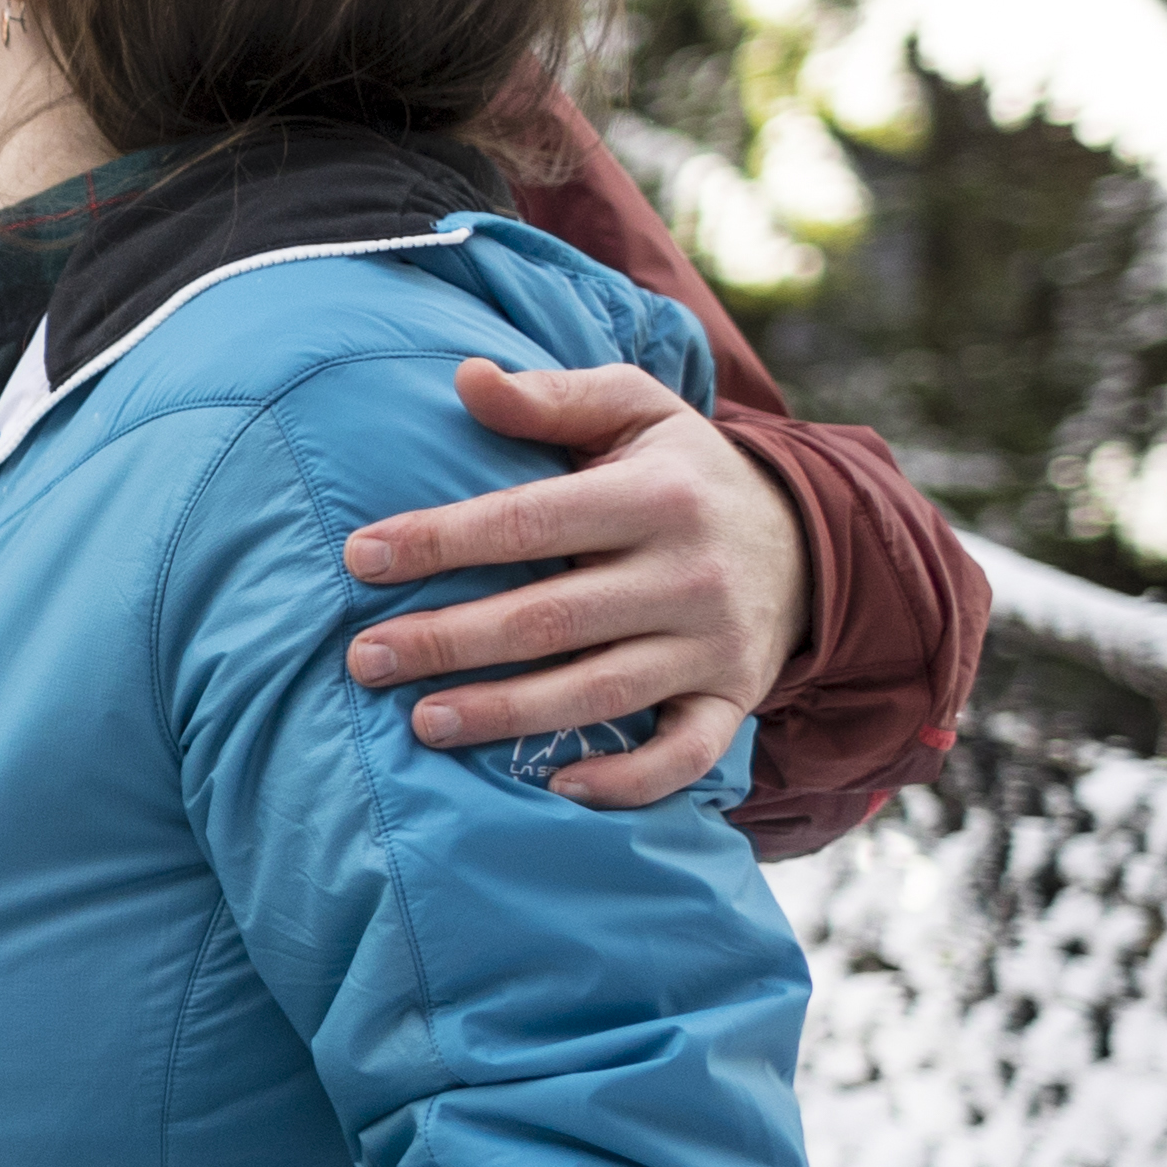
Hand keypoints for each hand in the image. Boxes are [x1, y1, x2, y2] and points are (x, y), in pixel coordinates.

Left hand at [340, 362, 805, 811]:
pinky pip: (684, 754)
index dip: (441, 540)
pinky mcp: (732, 699)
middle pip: (550, 618)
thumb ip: (552, 396)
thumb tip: (467, 378)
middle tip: (365, 658)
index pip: (530, 520)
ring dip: (507, 714)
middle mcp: (688, 574)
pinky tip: (558, 788)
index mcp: (657, 495)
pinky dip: (628, 780)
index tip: (360, 558)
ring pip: (600, 691)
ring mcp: (713, 645)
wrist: (806, 538)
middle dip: (449, 641)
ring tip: (422, 723)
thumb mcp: (635, 410)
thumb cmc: (682, 471)